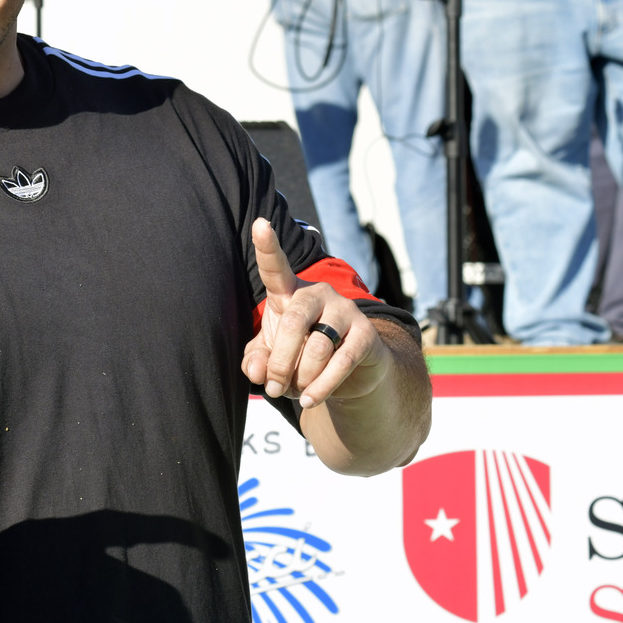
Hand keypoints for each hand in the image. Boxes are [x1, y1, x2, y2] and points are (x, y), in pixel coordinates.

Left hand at [241, 218, 391, 408]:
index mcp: (289, 292)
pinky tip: (310, 400)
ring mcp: (344, 310)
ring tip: (295, 392)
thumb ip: (257, 361)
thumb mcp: (272, 358)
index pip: (275, 267)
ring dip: (300, 378)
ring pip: (316, 347)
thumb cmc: (301, 355)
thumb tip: (257, 371)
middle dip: (279, 361)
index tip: (260, 223)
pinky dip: (321, 387)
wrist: (349, 374)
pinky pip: (340, 362)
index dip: (267, 246)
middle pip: (292, 323)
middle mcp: (318, 293)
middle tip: (273, 387)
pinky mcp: (366, 334)